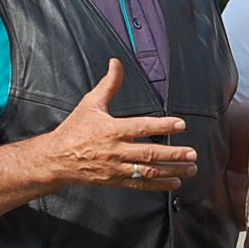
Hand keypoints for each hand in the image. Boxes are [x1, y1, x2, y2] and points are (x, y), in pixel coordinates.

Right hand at [41, 58, 198, 190]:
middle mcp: (115, 150)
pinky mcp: (114, 180)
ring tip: (191, 168)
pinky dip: (158, 185)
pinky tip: (175, 182)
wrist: (55, 159)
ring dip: (171, 170)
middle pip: (149, 154)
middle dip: (173, 154)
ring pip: (148, 171)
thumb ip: (108, 84)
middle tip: (192, 153)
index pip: (141, 127)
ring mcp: (115, 168)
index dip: (162, 125)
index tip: (181, 124)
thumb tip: (116, 62)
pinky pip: (139, 184)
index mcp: (111, 129)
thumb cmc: (74, 129)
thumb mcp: (90, 104)